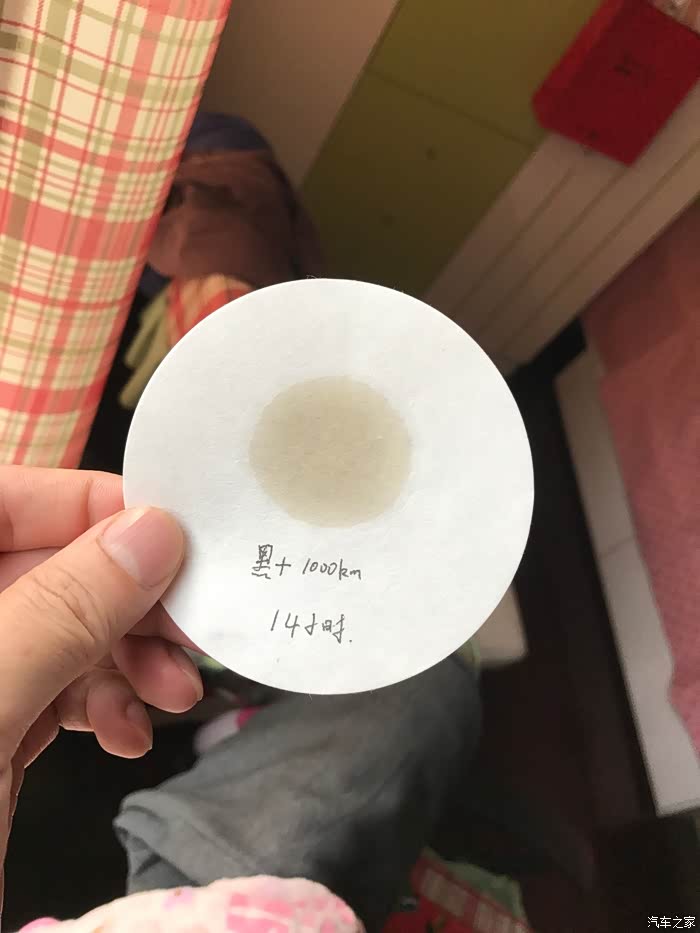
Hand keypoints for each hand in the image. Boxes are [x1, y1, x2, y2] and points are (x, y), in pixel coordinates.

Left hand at [0, 466, 201, 909]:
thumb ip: (63, 610)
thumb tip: (153, 530)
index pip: (4, 498)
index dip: (88, 507)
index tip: (172, 537)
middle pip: (46, 566)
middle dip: (124, 602)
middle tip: (190, 631)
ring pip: (64, 628)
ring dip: (127, 658)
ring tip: (172, 696)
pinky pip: (60, 686)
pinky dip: (104, 703)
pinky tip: (127, 735)